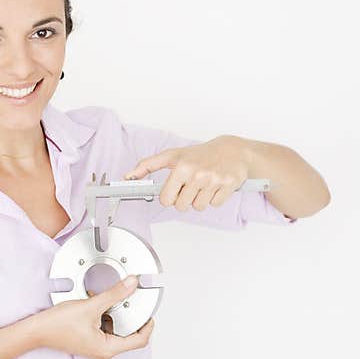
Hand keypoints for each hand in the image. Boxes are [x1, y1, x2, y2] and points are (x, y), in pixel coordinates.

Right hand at [36, 276, 154, 358]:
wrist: (37, 330)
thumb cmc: (58, 325)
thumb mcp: (91, 306)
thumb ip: (114, 294)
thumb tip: (131, 284)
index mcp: (107, 349)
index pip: (139, 340)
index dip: (148, 325)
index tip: (149, 312)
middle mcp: (103, 352)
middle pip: (129, 335)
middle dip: (129, 317)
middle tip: (130, 301)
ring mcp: (96, 348)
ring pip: (116, 331)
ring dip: (115, 315)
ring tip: (109, 302)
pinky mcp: (90, 342)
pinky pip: (105, 330)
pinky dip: (105, 317)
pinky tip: (97, 305)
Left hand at [122, 135, 249, 210]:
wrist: (232, 150)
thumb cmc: (199, 154)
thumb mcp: (172, 156)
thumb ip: (147, 166)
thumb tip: (127, 177)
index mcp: (182, 167)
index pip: (166, 199)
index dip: (170, 197)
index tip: (175, 189)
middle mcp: (198, 174)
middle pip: (182, 206)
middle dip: (185, 199)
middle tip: (191, 186)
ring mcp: (214, 181)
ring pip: (199, 207)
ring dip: (200, 199)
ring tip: (203, 185)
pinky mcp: (228, 186)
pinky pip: (215, 205)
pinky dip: (214, 198)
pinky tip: (215, 186)